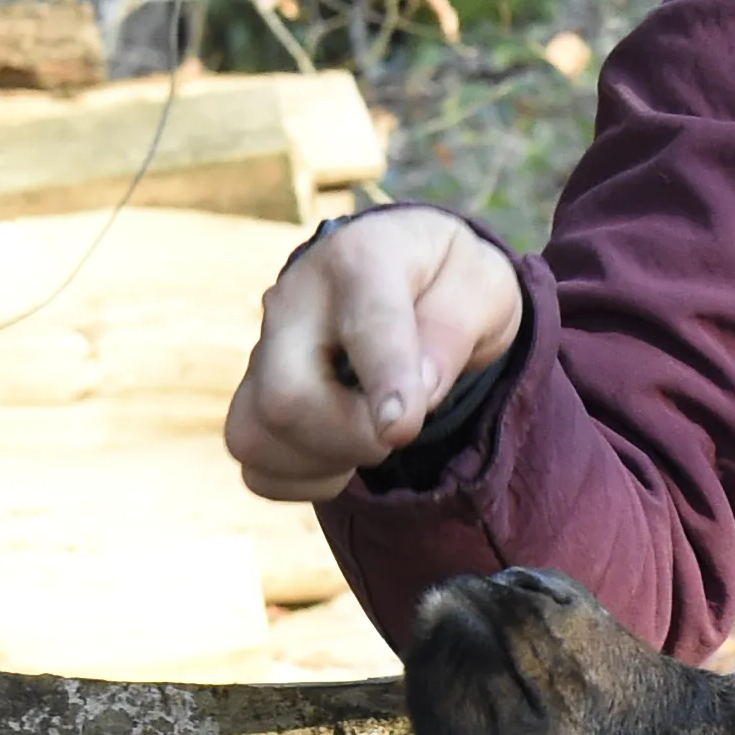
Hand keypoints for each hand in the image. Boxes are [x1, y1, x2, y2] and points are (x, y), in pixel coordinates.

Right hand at [226, 206, 525, 501]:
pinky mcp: (251, 396)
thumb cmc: (447, 282)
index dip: (385, 382)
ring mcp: (261, 350)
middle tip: (400, 428)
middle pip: (286, 397)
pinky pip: (259, 465)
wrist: (405, 278)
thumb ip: (454, 330)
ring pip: (260, 436)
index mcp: (361, 259)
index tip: (400, 428)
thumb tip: (420, 387)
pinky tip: (341, 448)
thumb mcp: (483, 286)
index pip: (366, 326)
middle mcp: (294, 300)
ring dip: (329, 458)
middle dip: (350, 437)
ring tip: (371, 428)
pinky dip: (306, 475)